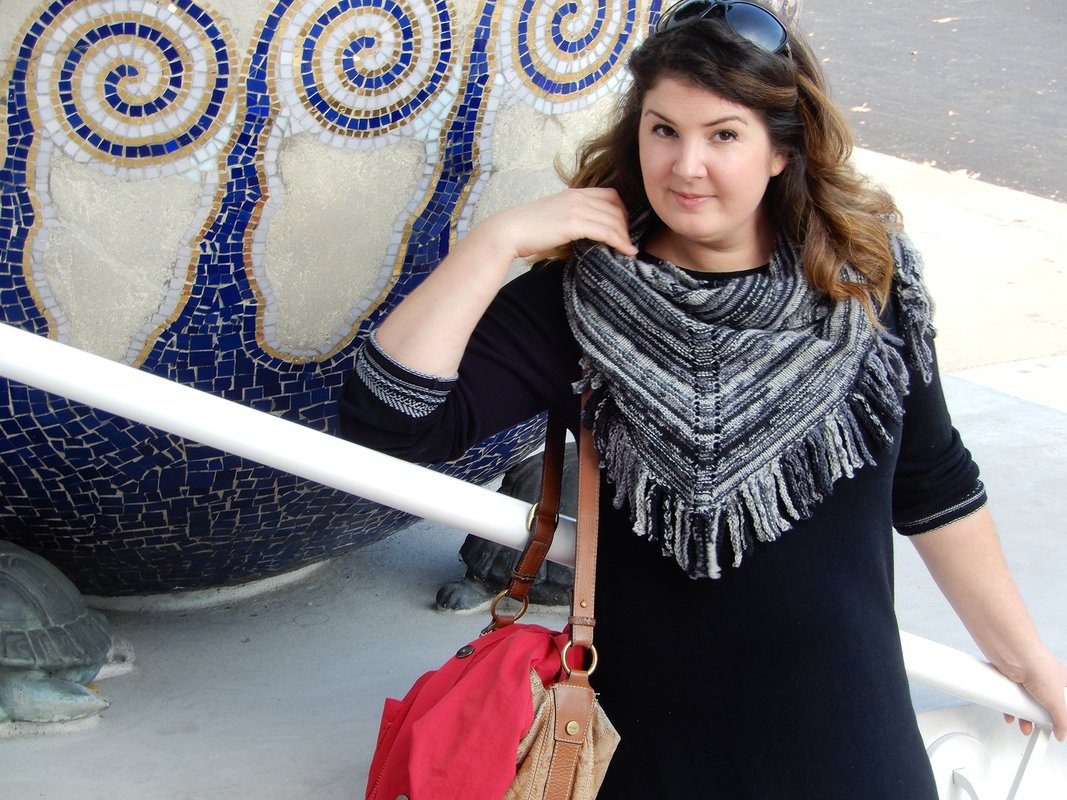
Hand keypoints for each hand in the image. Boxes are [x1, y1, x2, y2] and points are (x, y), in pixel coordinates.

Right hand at [470, 188, 637, 261]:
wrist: (509, 231)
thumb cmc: (527, 228)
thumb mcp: (553, 215)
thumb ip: (570, 217)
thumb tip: (582, 231)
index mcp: (573, 193)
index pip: (609, 195)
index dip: (621, 210)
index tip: (623, 226)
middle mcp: (578, 197)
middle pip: (616, 206)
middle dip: (626, 224)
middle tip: (628, 240)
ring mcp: (576, 209)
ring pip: (614, 220)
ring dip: (625, 235)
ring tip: (629, 249)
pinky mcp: (574, 224)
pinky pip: (607, 231)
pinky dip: (621, 241)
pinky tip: (627, 251)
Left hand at [995, 646, 1066, 740]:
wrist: (1011, 653)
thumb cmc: (1037, 665)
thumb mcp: (1056, 700)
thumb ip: (1062, 720)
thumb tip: (1062, 733)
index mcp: (1062, 679)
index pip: (1065, 698)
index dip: (1062, 711)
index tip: (1059, 725)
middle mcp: (1045, 677)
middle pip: (1045, 702)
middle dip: (1042, 718)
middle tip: (1040, 727)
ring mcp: (1027, 677)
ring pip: (1027, 700)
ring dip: (1024, 716)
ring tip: (1024, 726)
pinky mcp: (1010, 677)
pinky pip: (1011, 696)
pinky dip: (1009, 707)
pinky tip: (1010, 715)